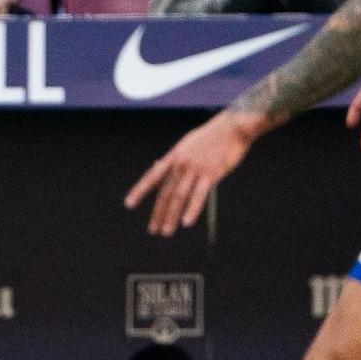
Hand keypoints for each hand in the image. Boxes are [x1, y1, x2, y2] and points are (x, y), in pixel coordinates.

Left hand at [124, 109, 260, 236]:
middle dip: (158, 213)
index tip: (128, 204)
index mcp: (173, 157)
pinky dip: (192, 210)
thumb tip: (158, 165)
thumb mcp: (186, 144)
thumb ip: (174, 158)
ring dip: (171, 216)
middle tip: (152, 230)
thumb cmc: (211, 137)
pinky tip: (186, 223)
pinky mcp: (210, 174)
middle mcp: (180, 164)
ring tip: (166, 232)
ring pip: (179, 197)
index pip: (152, 177)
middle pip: (165, 192)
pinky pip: (199, 195)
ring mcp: (194, 169)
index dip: (139, 190)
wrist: (231, 127)